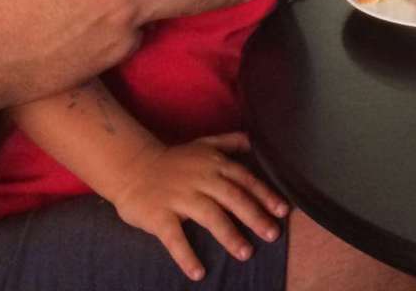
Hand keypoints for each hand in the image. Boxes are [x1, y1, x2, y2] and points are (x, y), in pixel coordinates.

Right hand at [112, 134, 287, 281]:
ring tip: (246, 253)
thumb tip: (254, 141)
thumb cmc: (174, 160)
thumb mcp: (203, 145)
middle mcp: (200, 179)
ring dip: (229, 235)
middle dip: (254, 216)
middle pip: (233, 198)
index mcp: (214, 165)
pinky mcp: (159, 215)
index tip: (282, 211)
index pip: (245, 180)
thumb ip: (229, 142)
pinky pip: (174, 238)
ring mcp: (179, 197)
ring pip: (209, 216)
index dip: (265, 195)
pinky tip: (198, 272)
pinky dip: (186, 255)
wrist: (133, 166)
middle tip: (272, 234)